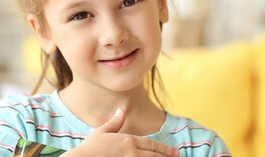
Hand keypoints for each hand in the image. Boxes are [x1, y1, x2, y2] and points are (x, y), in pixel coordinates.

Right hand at [62, 109, 179, 156]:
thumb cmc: (90, 147)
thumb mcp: (101, 132)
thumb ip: (114, 123)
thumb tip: (121, 111)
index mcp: (127, 140)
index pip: (151, 144)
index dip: (164, 148)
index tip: (174, 151)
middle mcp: (132, 152)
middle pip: (154, 155)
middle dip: (167, 156)